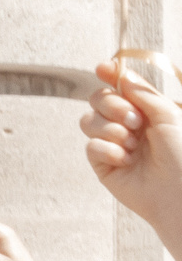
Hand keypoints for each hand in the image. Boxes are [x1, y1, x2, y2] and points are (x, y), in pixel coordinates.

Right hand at [82, 58, 181, 228]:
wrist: (177, 192)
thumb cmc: (181, 155)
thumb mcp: (169, 115)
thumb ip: (143, 93)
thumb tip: (121, 75)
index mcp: (145, 110)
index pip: (120, 86)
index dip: (109, 75)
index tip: (102, 68)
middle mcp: (127, 124)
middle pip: (98, 99)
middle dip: (112, 106)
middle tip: (135, 122)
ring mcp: (112, 143)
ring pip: (88, 121)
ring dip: (110, 130)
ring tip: (132, 145)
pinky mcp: (102, 163)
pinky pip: (91, 146)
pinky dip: (109, 151)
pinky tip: (126, 161)